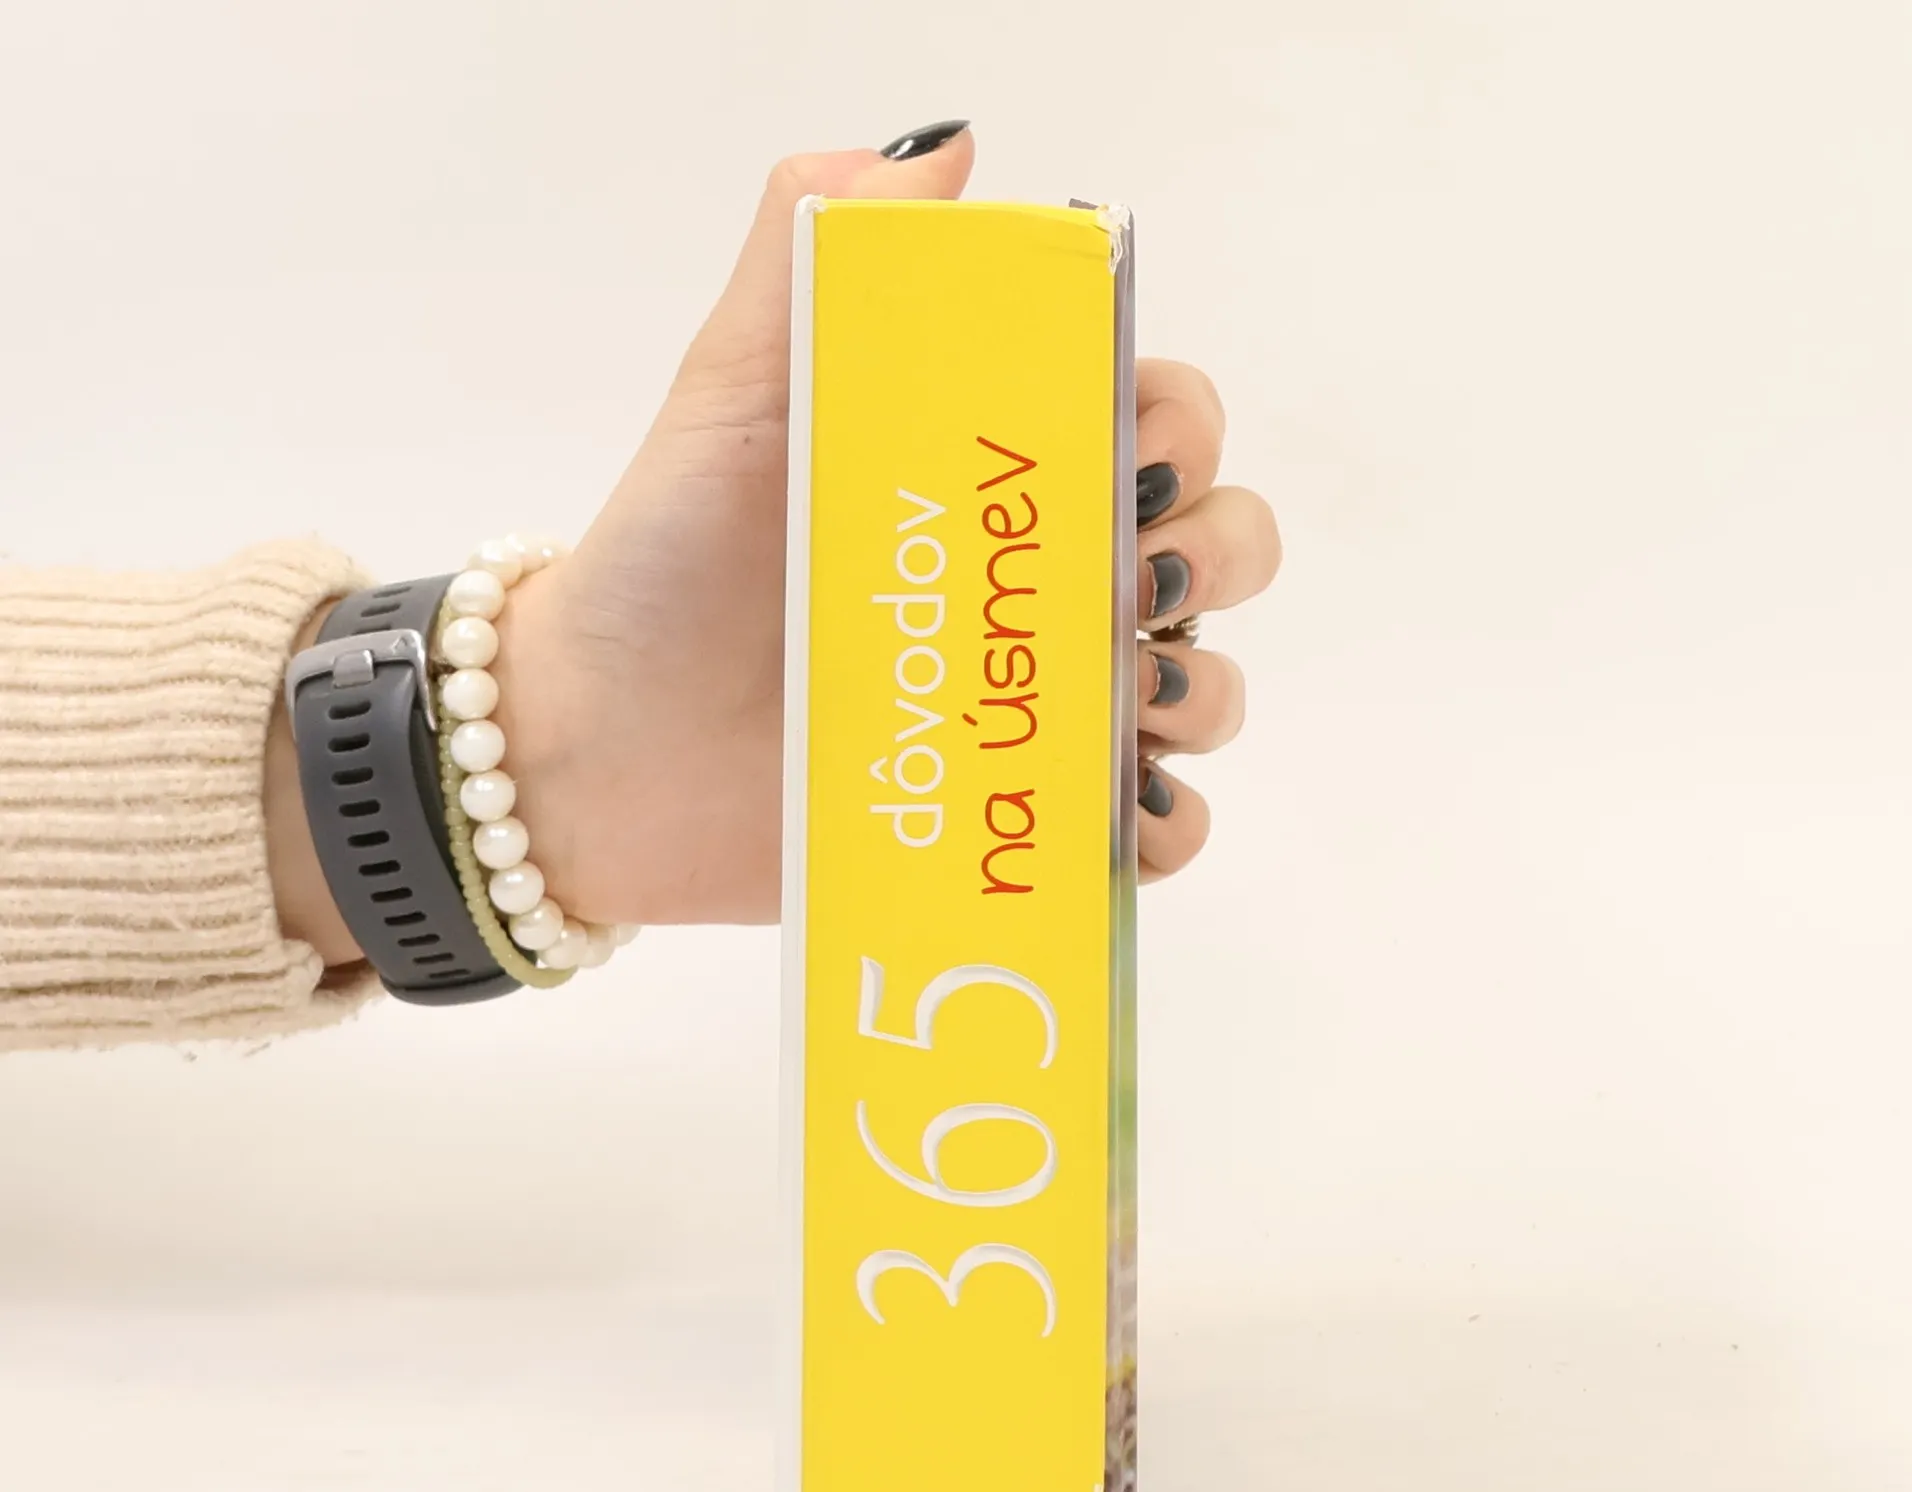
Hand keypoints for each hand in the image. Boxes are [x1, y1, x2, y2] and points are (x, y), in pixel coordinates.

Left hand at [494, 123, 1281, 926]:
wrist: (602, 753)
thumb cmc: (667, 564)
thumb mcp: (732, 389)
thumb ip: (817, 256)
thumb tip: (946, 147)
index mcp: (998, 473)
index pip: (1160, 416)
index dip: (1176, 424)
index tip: (1120, 453)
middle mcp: (1038, 585)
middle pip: (1215, 544)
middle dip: (1214, 551)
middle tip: (1123, 582)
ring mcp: (1036, 707)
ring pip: (1205, 684)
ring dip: (1202, 689)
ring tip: (1116, 705)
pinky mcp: (1017, 818)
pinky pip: (1153, 829)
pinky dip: (1166, 825)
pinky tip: (1116, 810)